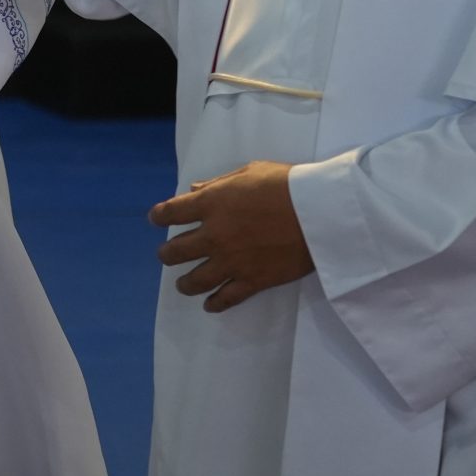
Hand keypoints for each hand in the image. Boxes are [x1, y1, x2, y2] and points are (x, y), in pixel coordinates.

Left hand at [151, 160, 313, 312]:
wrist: (320, 213)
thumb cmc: (287, 185)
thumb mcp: (250, 171)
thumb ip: (218, 183)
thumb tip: (194, 189)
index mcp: (211, 203)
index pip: (171, 212)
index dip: (158, 216)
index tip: (155, 219)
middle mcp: (214, 235)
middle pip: (177, 251)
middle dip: (166, 254)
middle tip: (166, 256)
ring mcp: (232, 261)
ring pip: (196, 280)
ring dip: (184, 283)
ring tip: (182, 284)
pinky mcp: (253, 281)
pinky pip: (227, 297)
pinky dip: (215, 303)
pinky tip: (210, 304)